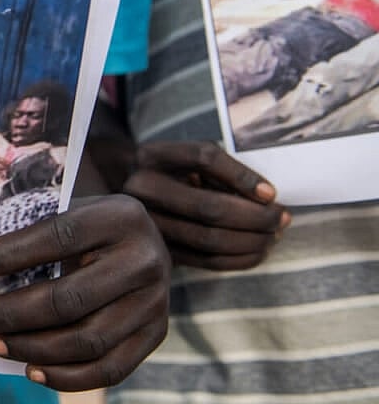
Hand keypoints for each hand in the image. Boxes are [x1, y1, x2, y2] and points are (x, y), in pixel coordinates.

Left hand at [0, 195, 169, 391]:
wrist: (145, 243)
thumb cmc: (92, 229)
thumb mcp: (74, 213)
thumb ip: (37, 236)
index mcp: (120, 218)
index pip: (60, 236)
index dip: (14, 253)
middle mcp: (145, 260)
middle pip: (70, 299)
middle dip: (11, 313)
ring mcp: (155, 302)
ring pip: (87, 340)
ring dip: (31, 348)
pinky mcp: (156, 335)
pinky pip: (110, 369)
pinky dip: (66, 376)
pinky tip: (30, 369)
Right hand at [122, 141, 290, 269]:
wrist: (133, 193)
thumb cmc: (175, 172)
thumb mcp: (189, 158)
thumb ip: (220, 169)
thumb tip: (266, 198)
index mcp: (152, 155)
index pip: (203, 158)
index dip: (242, 176)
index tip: (272, 193)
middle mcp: (140, 188)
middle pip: (208, 206)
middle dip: (255, 216)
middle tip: (283, 218)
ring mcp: (146, 224)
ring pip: (209, 238)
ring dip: (252, 240)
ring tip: (275, 235)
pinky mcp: (159, 250)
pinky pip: (205, 261)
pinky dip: (240, 259)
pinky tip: (259, 251)